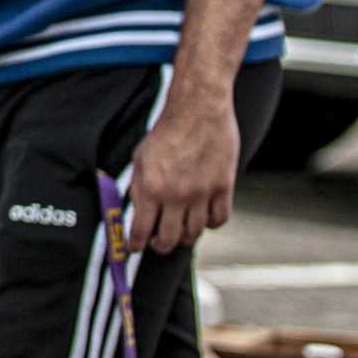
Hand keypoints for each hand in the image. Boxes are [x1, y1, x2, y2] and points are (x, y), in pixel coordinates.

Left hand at [126, 96, 238, 252]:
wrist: (198, 109)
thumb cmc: (166, 132)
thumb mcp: (141, 158)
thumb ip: (140, 188)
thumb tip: (137, 213)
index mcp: (152, 188)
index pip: (141, 230)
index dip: (135, 245)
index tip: (134, 248)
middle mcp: (177, 196)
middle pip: (169, 240)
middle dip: (159, 246)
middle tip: (157, 242)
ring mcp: (202, 193)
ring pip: (194, 233)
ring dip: (184, 236)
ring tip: (178, 230)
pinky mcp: (224, 188)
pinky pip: (219, 220)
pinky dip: (210, 224)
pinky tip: (202, 218)